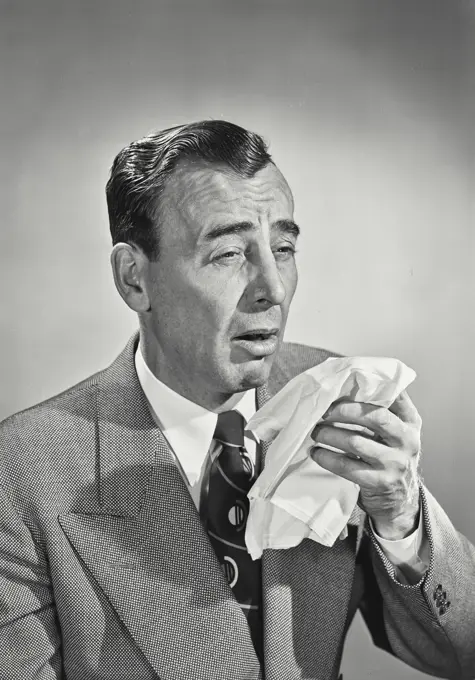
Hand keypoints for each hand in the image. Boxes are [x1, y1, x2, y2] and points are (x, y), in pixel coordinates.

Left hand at [310, 391, 421, 539]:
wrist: (400, 497)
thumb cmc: (389, 455)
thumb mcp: (396, 431)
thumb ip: (383, 409)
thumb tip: (350, 383)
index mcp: (410, 422)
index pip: (395, 396)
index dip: (371, 387)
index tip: (345, 384)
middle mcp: (407, 440)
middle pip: (375, 417)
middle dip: (344, 411)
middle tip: (323, 411)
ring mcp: (395, 463)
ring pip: (355, 442)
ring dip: (329, 434)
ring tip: (316, 431)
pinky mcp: (379, 482)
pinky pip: (346, 466)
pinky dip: (326, 457)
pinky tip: (316, 452)